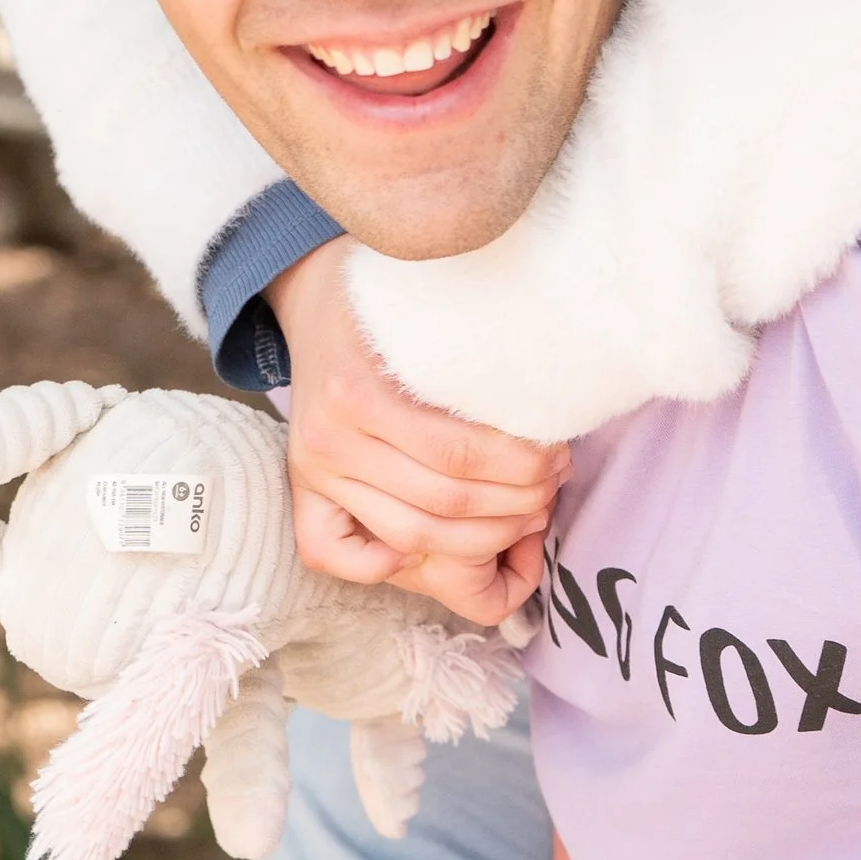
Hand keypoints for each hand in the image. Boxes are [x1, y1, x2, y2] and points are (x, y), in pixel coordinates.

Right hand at [273, 240, 568, 627]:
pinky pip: (330, 552)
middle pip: (443, 501)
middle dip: (516, 502)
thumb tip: (549, 407)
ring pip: (411, 533)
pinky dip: (378, 566)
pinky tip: (430, 555)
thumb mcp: (430, 318)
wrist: (312, 293)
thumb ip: (474, 365)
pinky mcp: (302, 488)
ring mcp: (313, 469)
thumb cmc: (388, 307)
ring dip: (483, 536)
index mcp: (359, 393)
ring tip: (527, 513)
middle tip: (553, 483)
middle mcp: (329, 439)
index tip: (557, 454)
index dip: (521, 467)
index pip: (458, 456)